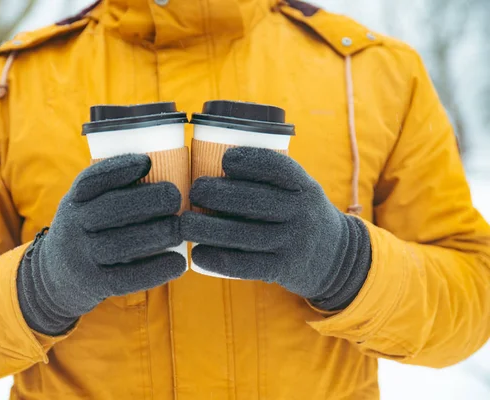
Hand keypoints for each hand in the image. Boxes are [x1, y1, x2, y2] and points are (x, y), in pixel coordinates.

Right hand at [17, 154, 185, 334]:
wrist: (53, 280)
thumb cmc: (86, 232)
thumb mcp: (84, 208)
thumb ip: (111, 192)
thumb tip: (162, 169)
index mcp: (73, 202)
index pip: (90, 180)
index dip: (118, 168)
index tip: (147, 161)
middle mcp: (72, 226)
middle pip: (110, 209)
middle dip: (147, 200)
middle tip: (175, 196)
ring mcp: (80, 257)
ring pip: (120, 244)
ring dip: (156, 234)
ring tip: (180, 229)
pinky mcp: (93, 284)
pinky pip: (126, 278)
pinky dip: (155, 270)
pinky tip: (178, 263)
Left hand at [181, 147, 370, 309]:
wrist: (336, 258)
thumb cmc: (301, 214)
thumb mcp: (301, 190)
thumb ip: (270, 178)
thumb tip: (211, 157)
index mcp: (305, 186)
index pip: (278, 167)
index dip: (250, 161)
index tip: (225, 159)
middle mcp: (302, 213)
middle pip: (253, 200)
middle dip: (217, 193)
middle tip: (194, 190)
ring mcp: (293, 243)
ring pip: (243, 234)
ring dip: (208, 228)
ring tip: (183, 223)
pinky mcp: (283, 269)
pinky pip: (246, 265)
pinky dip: (218, 259)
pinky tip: (197, 254)